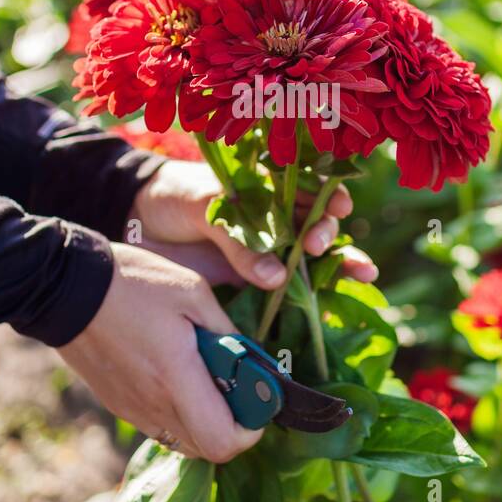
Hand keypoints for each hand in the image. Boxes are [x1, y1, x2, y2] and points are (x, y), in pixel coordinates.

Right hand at [58, 243, 262, 462]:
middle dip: (232, 426)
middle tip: (238, 387)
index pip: (222, 442)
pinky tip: (177, 375)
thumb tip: (249, 359)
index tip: (258, 402)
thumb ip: (225, 330)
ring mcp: (131, 408)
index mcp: (175, 378)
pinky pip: (159, 426)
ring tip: (207, 378)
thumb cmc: (134, 282)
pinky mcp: (116, 403)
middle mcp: (152, 405)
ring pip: (182, 441)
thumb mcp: (193, 292)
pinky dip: (179, 413)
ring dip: (205, 421)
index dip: (250, 431)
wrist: (65, 285)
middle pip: (206, 449)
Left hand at [129, 160, 376, 288]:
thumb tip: (278, 277)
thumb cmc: (175, 198)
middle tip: (320, 245)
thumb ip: (239, 239)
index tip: (336, 206)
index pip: (312, 190)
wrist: (136, 223)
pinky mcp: (254, 287)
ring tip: (364, 274)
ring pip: (315, 265)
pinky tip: (332, 312)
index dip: (330, 196)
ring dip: (342, 270)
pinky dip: (311, 306)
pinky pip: (288, 298)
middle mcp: (277, 223)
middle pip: (320, 229)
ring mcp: (268, 256)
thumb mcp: (205, 206)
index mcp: (270, 190)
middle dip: (332, 237)